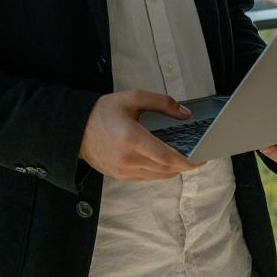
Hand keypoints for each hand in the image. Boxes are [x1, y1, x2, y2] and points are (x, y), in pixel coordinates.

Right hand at [79, 90, 204, 181]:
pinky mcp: (119, 176)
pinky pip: (147, 178)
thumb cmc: (104, 111)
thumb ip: (162, 103)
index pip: (166, 158)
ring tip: (184, 158)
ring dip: (174, 170)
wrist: (76, 128)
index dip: (187, 161)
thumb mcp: (133, 98)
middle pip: (166, 170)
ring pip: (158, 176)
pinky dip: (160, 172)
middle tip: (198, 157)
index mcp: (131, 138)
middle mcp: (127, 159)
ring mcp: (122, 170)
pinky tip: (165, 162)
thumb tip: (185, 114)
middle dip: (185, 165)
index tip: (201, 158)